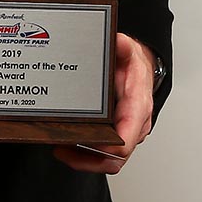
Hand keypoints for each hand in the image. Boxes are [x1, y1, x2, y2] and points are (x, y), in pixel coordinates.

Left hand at [53, 33, 154, 174]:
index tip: (86, 143)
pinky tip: (67, 147)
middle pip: (114, 157)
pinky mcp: (115, 134)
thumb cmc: (134, 65)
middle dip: (88, 159)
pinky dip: (85, 155)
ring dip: (84, 160)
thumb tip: (118, 41)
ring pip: (108, 160)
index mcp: (137, 108)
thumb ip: (124, 47)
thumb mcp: (129, 51)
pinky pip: (103, 153)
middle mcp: (134, 126)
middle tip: (63, 150)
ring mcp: (125, 132)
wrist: (140, 68)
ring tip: (61, 150)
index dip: (107, 146)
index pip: (126, 138)